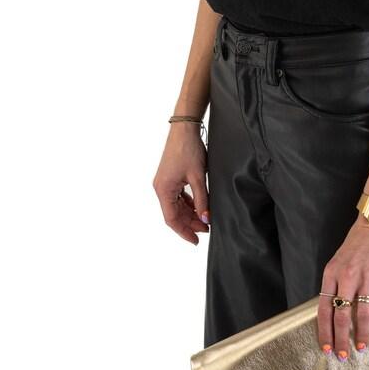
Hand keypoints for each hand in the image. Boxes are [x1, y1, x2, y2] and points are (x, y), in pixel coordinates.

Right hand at [152, 126, 209, 243]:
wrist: (185, 128)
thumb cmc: (189, 150)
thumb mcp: (198, 177)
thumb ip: (202, 200)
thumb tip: (206, 219)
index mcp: (163, 189)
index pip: (171, 218)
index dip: (184, 231)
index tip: (196, 240)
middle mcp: (161, 187)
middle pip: (174, 213)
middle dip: (189, 223)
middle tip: (207, 230)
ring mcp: (165, 182)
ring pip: (176, 205)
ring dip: (189, 214)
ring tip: (205, 220)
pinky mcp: (170, 177)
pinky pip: (178, 196)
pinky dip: (188, 204)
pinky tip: (199, 207)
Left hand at [318, 212, 368, 358]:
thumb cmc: (357, 242)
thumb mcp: (338, 260)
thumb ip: (336, 283)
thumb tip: (334, 310)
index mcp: (332, 273)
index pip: (324, 308)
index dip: (324, 330)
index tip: (326, 347)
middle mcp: (348, 276)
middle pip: (341, 315)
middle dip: (341, 339)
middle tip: (343, 356)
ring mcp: (368, 276)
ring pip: (363, 312)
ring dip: (362, 334)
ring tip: (361, 348)